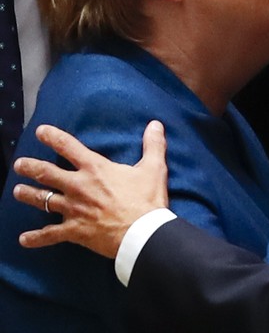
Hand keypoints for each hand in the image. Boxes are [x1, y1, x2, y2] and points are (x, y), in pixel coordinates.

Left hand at [12, 120, 168, 257]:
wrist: (142, 233)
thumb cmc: (147, 199)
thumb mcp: (154, 167)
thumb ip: (153, 144)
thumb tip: (156, 124)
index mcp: (95, 168)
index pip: (69, 147)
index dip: (53, 137)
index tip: (40, 131)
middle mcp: (79, 186)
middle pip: (47, 174)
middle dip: (30, 167)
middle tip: (20, 164)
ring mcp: (74, 210)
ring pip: (43, 201)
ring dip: (28, 196)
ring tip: (16, 192)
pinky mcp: (74, 231)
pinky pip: (50, 235)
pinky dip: (36, 238)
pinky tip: (23, 239)